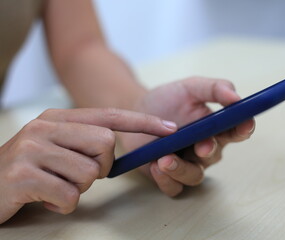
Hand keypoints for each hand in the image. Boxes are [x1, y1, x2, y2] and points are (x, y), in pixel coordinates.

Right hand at [0, 108, 176, 223]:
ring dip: (78, 188)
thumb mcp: (57, 148)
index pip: (110, 116)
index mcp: (58, 118)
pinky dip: (63, 205)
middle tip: (79, 175)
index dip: (143, 122)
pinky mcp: (23, 175)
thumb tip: (120, 149)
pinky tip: (45, 200)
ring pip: (90, 172)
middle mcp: (45, 127)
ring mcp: (33, 149)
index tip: (170, 128)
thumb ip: (86, 142)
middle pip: (106, 144)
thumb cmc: (30, 170)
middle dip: (102, 167)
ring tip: (56, 187)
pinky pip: (70, 196)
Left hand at [118, 77, 254, 196]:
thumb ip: (215, 88)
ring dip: (182, 169)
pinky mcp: (168, 177)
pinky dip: (166, 180)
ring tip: (165, 159)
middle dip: (209, 150)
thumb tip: (236, 97)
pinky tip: (155, 166)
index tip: (245, 123)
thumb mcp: (191, 87)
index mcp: (215, 128)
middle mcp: (205, 149)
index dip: (244, 128)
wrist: (137, 111)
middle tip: (201, 146)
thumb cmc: (168, 100)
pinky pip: (173, 187)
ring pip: (194, 176)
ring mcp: (188, 164)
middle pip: (215, 155)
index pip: (236, 131)